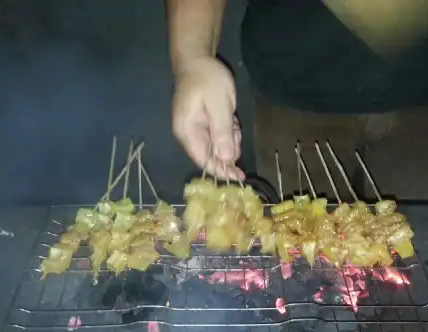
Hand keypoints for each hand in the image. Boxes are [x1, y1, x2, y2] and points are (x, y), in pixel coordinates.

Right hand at [172, 57, 244, 180]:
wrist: (196, 59)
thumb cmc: (207, 79)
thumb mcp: (219, 105)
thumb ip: (222, 132)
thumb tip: (226, 159)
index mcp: (188, 132)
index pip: (204, 161)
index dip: (222, 171)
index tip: (239, 178)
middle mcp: (188, 135)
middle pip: (212, 156)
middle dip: (228, 149)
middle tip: (235, 129)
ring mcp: (194, 129)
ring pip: (217, 146)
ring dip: (229, 139)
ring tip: (232, 120)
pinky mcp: (201, 124)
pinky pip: (217, 136)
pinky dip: (227, 131)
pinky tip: (230, 118)